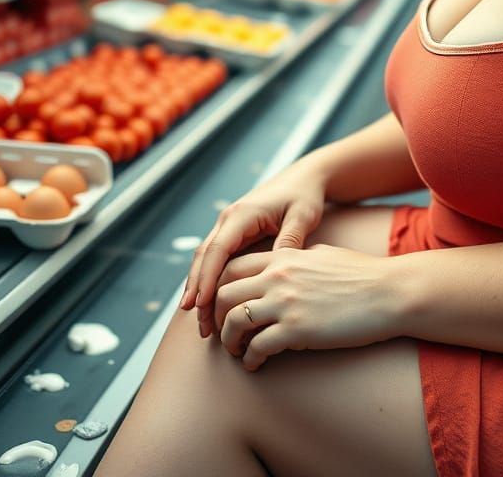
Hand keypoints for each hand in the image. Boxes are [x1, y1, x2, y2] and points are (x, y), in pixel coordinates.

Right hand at [180, 158, 327, 336]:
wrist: (304, 177)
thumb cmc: (304, 195)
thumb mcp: (302, 216)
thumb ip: (289, 240)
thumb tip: (276, 270)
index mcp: (243, 214)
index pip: (217, 250)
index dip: (206, 278)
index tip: (201, 306)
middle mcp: (229, 219)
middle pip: (204, 257)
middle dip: (198, 291)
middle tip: (202, 325)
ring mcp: (229, 225)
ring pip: (205, 259)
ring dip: (200, 288)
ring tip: (202, 322)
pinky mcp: (234, 233)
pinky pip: (216, 258)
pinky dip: (209, 279)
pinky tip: (210, 304)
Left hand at [213, 245, 398, 369]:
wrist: (389, 292)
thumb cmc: (363, 274)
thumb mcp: (324, 255)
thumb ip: (298, 258)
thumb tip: (288, 263)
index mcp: (285, 256)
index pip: (233, 266)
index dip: (220, 288)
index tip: (222, 306)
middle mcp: (279, 276)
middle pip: (225, 294)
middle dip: (217, 317)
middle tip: (223, 333)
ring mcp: (286, 303)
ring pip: (234, 322)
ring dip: (230, 342)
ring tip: (237, 352)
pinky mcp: (297, 330)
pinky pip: (257, 347)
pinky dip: (251, 359)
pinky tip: (256, 364)